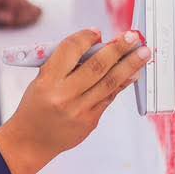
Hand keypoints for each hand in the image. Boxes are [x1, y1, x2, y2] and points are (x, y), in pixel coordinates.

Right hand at [0, 29, 149, 173]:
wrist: (31, 141)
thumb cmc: (35, 106)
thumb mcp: (40, 80)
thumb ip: (64, 65)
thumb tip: (97, 46)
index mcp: (47, 80)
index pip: (70, 50)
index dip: (86, 37)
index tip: (98, 32)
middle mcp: (64, 95)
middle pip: (97, 66)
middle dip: (118, 48)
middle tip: (133, 37)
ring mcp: (79, 110)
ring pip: (110, 82)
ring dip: (130, 65)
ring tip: (143, 53)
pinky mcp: (90, 122)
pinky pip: (109, 98)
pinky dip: (122, 83)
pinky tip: (132, 73)